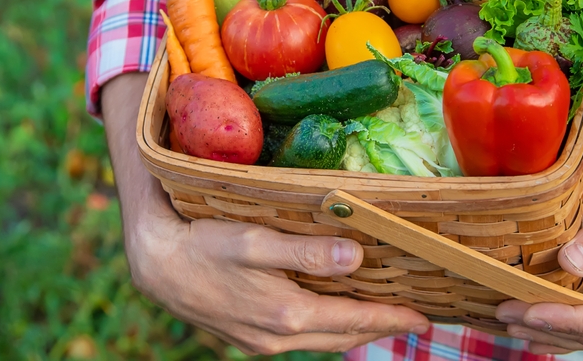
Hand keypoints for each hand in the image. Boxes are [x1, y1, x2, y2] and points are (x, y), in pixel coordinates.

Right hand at [132, 208, 430, 354]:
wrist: (156, 264)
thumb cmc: (204, 244)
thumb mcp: (254, 241)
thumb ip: (305, 251)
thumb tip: (356, 257)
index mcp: (287, 315)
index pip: (354, 319)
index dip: (391, 317)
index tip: (425, 317)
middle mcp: (278, 336)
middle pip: (344, 335)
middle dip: (380, 326)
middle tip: (414, 317)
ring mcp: (262, 342)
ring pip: (323, 339)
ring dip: (354, 328)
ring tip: (381, 316)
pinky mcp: (248, 337)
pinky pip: (302, 337)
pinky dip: (327, 327)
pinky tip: (330, 314)